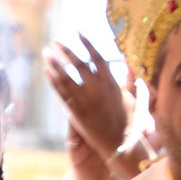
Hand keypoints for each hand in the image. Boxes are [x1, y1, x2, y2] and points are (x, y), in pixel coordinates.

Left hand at [47, 34, 129, 157]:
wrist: (122, 147)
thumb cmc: (130, 124)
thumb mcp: (133, 100)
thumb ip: (130, 82)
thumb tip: (131, 67)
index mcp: (112, 84)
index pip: (97, 57)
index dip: (87, 44)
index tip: (78, 32)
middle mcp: (98, 90)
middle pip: (78, 64)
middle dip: (66, 50)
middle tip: (56, 39)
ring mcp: (86, 101)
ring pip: (67, 77)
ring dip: (55, 63)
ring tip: (46, 52)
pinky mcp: (77, 113)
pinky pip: (62, 94)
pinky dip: (54, 81)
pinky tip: (47, 71)